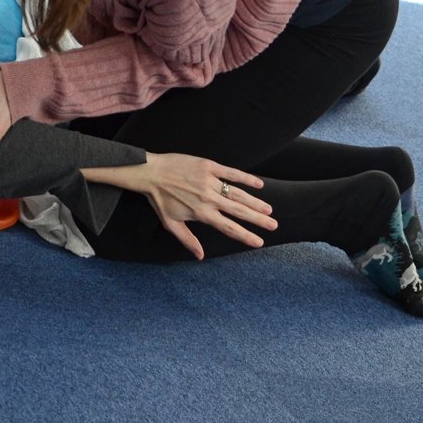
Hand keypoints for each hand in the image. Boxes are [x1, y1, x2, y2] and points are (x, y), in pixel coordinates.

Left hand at [131, 153, 276, 259]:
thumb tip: (200, 256)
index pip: (229, 228)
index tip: (260, 242)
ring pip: (238, 194)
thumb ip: (187, 239)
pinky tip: (259, 184)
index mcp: (201, 213)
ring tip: (268, 210)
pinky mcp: (208, 166)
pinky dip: (246, 178)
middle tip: (273, 225)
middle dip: (258, 220)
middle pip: (239, 211)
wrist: (149, 173)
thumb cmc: (158, 199)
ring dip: (255, 202)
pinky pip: (231, 173)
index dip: (246, 236)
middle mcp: (208, 199)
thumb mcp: (170, 223)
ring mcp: (209, 182)